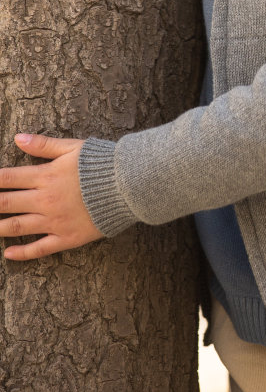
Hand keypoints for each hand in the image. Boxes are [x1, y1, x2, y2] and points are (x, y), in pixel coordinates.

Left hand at [0, 133, 101, 258]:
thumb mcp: (73, 147)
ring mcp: (54, 221)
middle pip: (6, 203)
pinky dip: (21, 253)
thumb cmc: (102, 163)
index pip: (7, 178)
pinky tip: (8, 253)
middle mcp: (45, 200)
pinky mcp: (66, 237)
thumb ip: (43, 145)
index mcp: (46, 176)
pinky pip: (39, 248)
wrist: (129, 185)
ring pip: (16, 226)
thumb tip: (17, 138)